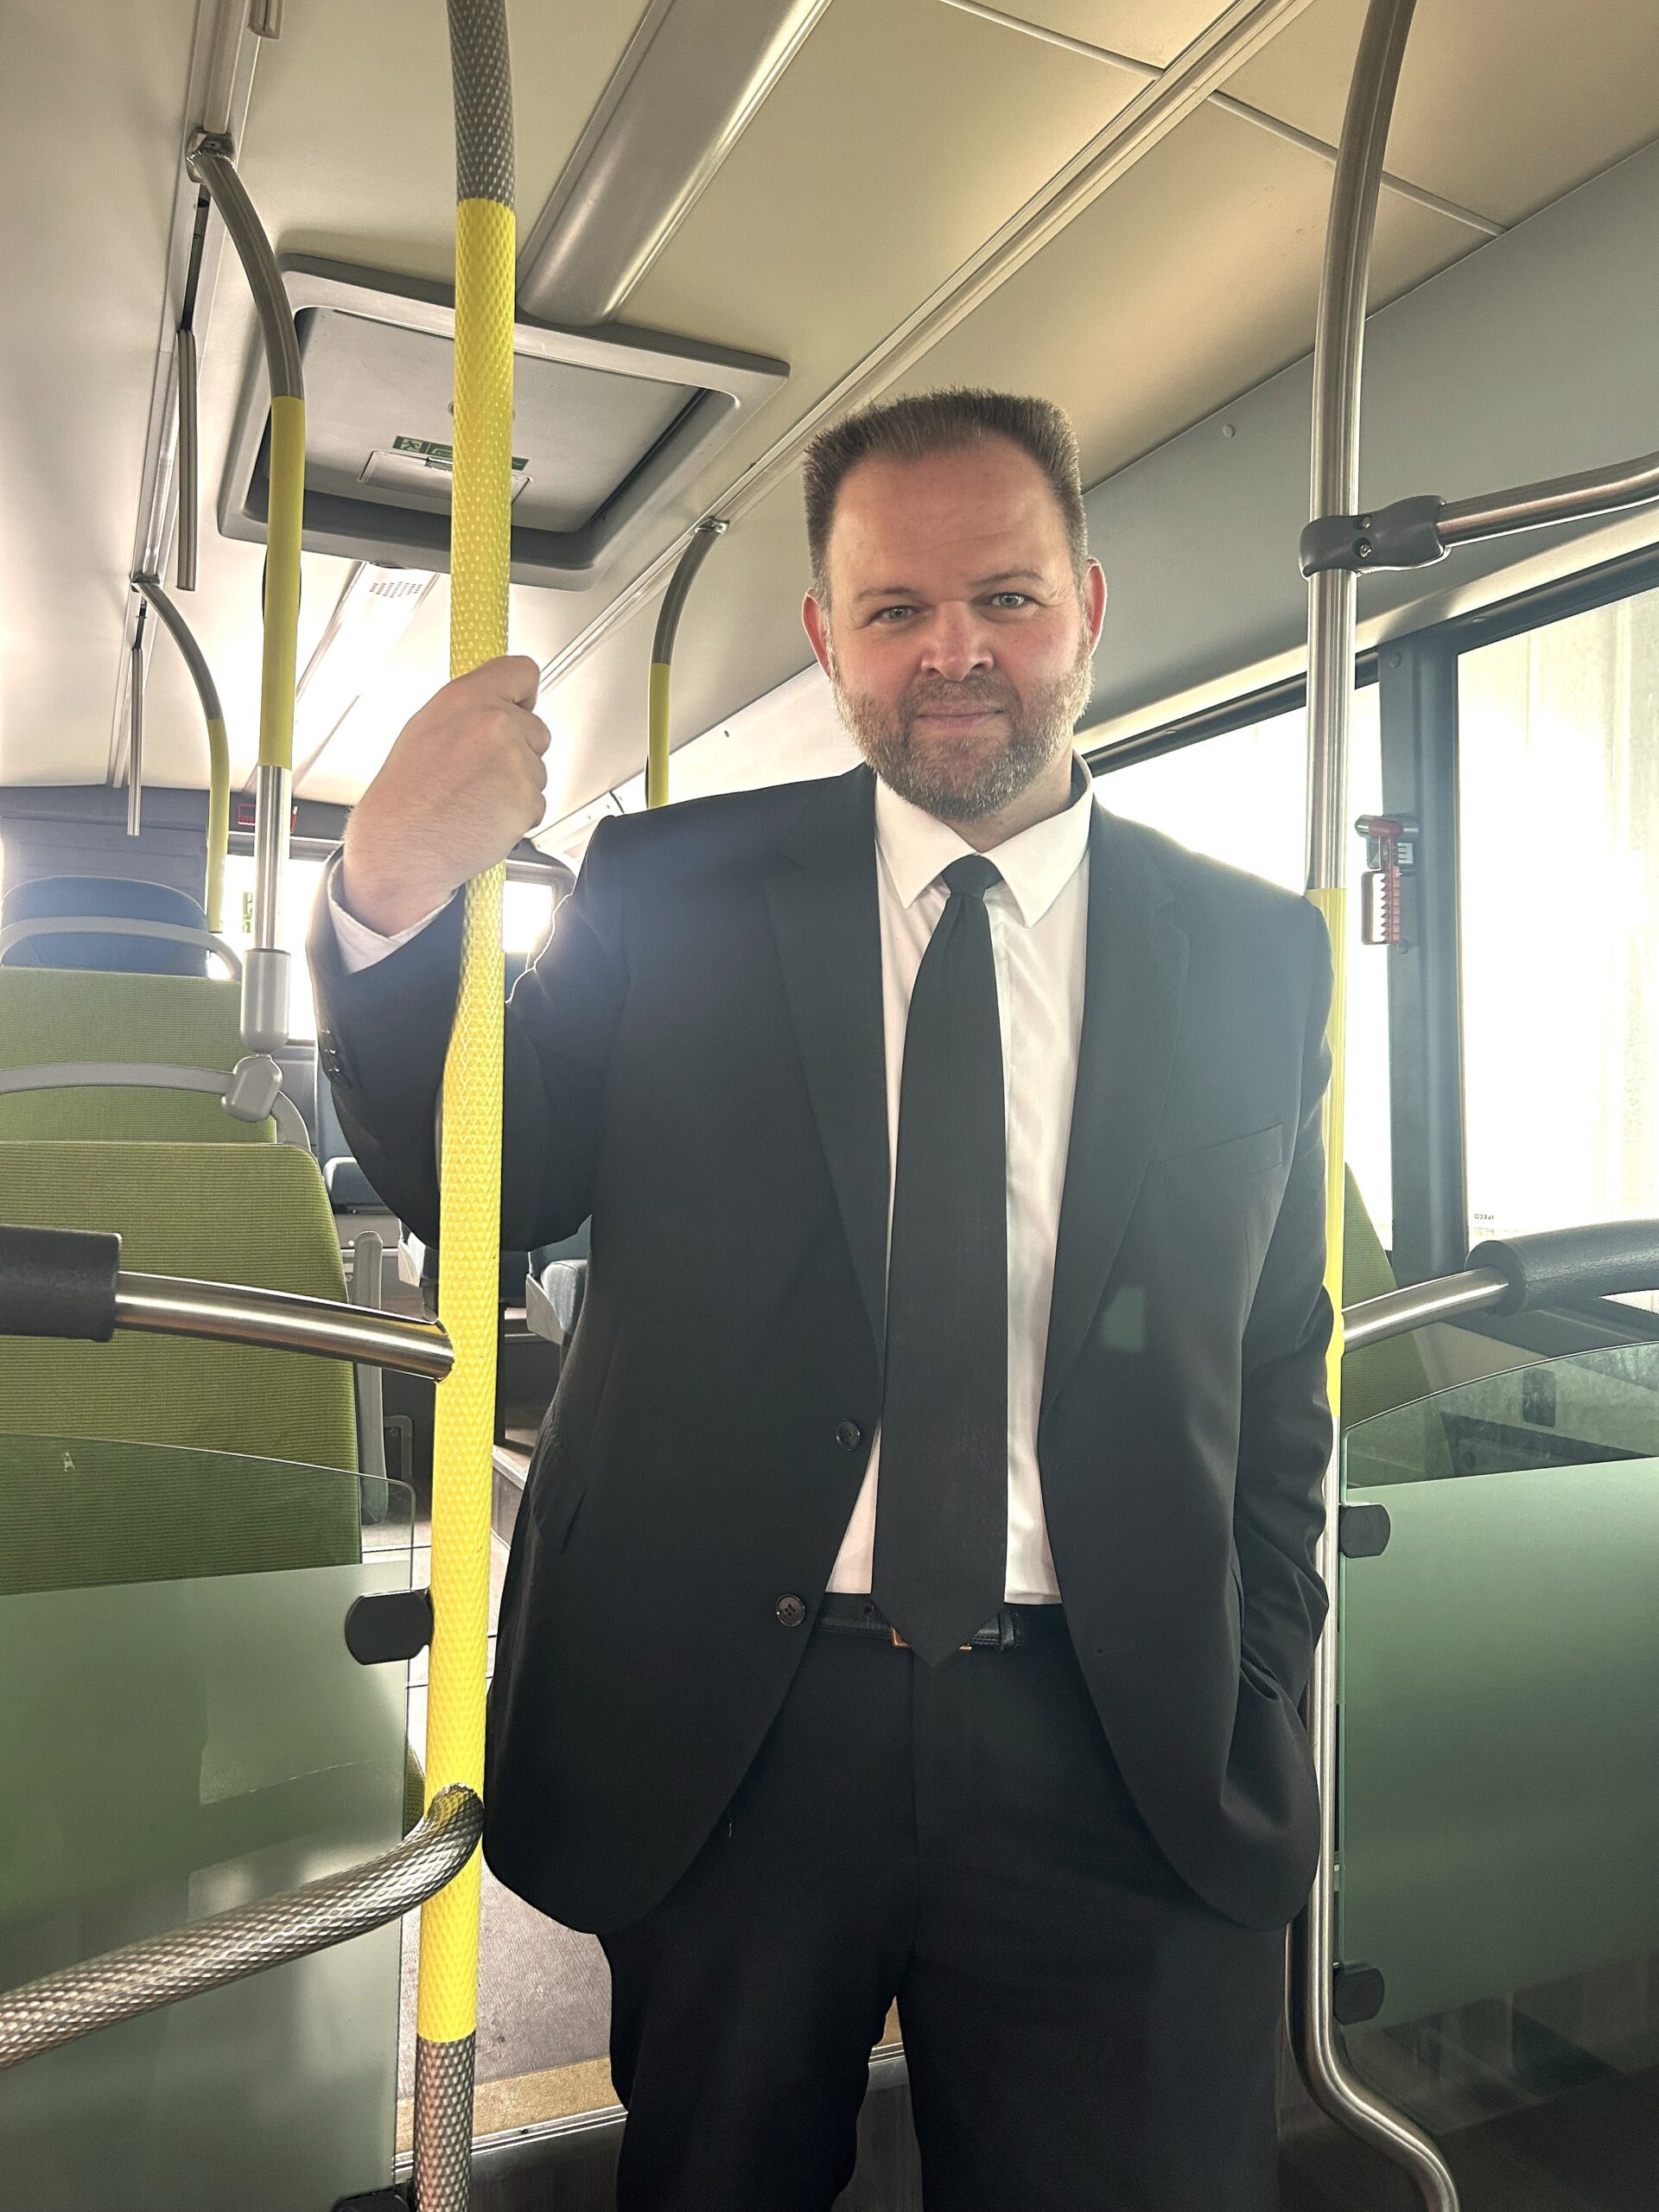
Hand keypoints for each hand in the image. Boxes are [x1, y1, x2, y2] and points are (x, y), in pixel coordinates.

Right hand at [340, 656, 549, 936]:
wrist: (402, 844)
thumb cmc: (407, 795)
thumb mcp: (427, 728)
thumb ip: (468, 711)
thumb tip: (496, 704)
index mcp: (467, 698)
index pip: (523, 672)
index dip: (523, 695)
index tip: (519, 706)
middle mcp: (495, 723)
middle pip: (538, 728)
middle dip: (519, 750)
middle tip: (481, 773)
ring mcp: (515, 761)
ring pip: (537, 770)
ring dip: (517, 786)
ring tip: (476, 798)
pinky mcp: (528, 798)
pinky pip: (537, 803)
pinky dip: (517, 814)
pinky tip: (484, 816)